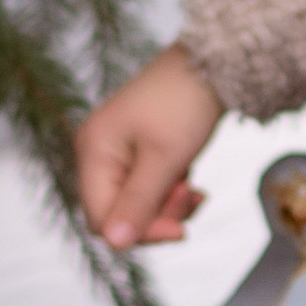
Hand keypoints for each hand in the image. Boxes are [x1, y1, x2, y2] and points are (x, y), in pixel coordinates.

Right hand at [74, 44, 222, 249]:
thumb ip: (139, 203)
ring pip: (136, 205)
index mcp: (93, 150)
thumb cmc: (185, 102)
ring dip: (169, 206)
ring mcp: (117, 152)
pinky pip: (148, 189)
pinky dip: (171, 193)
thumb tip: (113, 243)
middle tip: (192, 197)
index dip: (140, 232)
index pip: (101, 219)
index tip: (181, 229)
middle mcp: (97, 152)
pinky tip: (192, 184)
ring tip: (195, 189)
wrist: (211, 62)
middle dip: (157, 217)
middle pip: (117, 214)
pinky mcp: (138, 151)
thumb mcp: (165, 158)